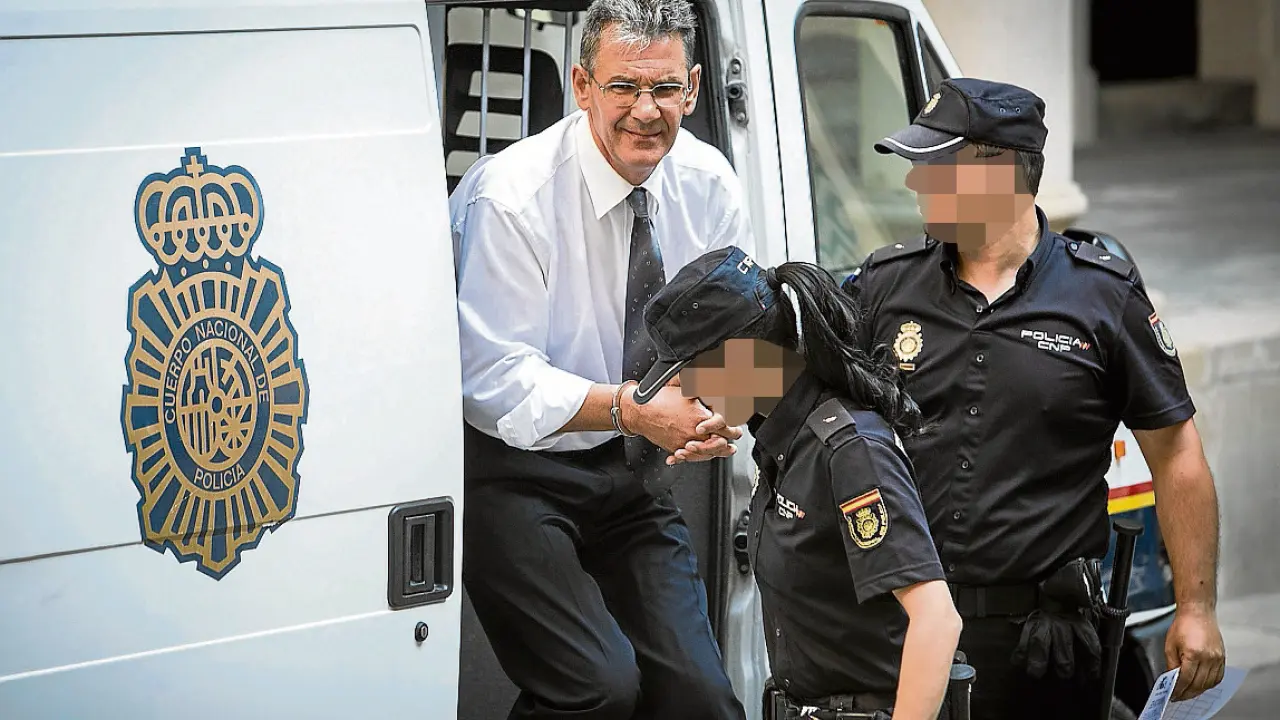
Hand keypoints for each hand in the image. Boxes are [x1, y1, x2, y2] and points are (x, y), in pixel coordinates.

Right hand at [621, 385, 736, 460]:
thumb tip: (710, 376)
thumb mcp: (682, 387)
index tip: (736, 424)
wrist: (637, 411)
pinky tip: (702, 453)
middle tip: (734, 439)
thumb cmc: (657, 399)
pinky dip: (698, 456)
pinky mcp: (675, 447)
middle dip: (728, 441)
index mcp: (699, 415)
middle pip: (719, 443)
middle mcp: (693, 432)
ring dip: (718, 452)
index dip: (732, 426)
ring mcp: (684, 442)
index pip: (724, 425)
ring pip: (707, 453)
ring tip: (726, 450)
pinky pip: (690, 457)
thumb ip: (698, 384)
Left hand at [1166, 605, 1225, 700]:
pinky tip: (1201, 685)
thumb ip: (1171, 665)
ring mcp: (1217, 658)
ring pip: (1209, 683)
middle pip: (1198, 684)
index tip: (1173, 696)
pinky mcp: (1222, 658)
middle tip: (1179, 697)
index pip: (1186, 679)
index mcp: (1193, 654)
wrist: (1198, 613)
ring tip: (1188, 693)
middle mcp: (1208, 658)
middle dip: (1187, 693)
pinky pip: (1217, 677)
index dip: (1178, 690)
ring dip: (1198, 691)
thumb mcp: (1170, 645)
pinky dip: (1209, 684)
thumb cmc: (1183, 625)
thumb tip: (1171, 680)